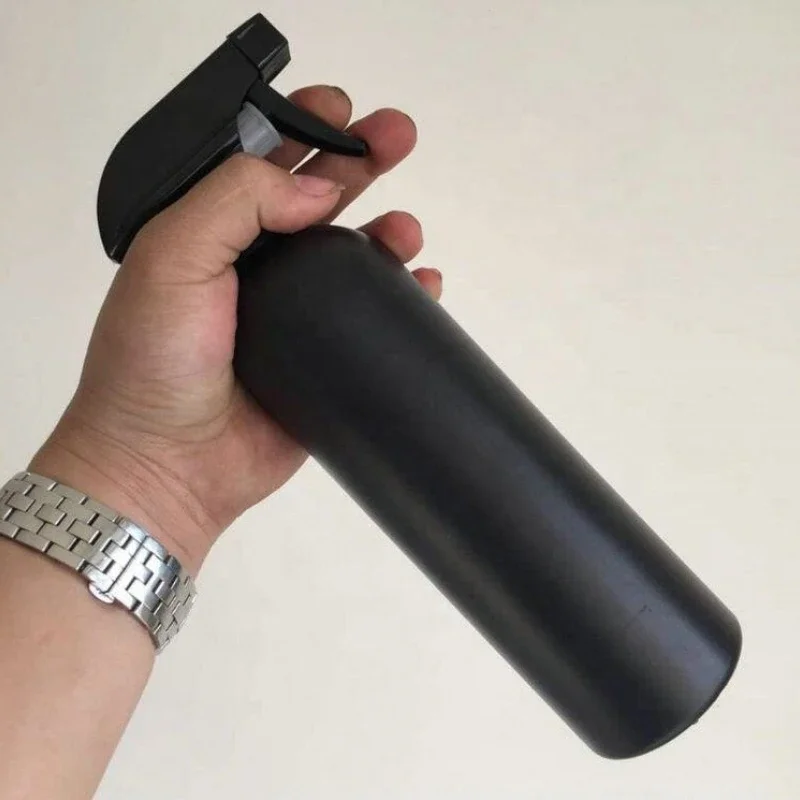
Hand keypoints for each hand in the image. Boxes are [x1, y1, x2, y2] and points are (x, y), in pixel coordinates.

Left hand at [31, 86, 441, 572]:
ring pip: (353, 255)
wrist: (169, 465)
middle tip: (398, 135)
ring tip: (406, 227)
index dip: (301, 128)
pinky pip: (374, 317)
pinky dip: (405, 295)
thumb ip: (237, 200)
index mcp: (211, 232)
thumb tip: (317, 189)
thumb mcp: (172, 257)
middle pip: (317, 197)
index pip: (262, 163)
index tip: (340, 110)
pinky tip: (423, 283)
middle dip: (360, 160)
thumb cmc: (152, 363)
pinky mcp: (325, 358)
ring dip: (386, 229)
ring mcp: (294, 314)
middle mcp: (255, 267)